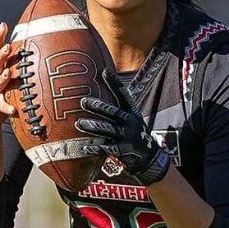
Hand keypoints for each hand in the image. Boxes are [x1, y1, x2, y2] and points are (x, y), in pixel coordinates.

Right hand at [0, 22, 16, 131]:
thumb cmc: (3, 90)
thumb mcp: (9, 74)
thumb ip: (17, 63)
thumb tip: (34, 49)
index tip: (3, 24)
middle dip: (2, 54)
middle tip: (9, 47)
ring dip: (3, 77)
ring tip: (9, 73)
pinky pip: (2, 105)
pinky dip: (7, 107)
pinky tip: (13, 110)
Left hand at [77, 70, 171, 184]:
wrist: (149, 155)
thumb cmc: (133, 133)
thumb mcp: (130, 118)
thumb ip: (117, 109)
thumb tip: (100, 93)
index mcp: (132, 112)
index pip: (124, 95)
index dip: (115, 83)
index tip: (104, 72)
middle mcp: (132, 122)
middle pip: (114, 112)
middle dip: (98, 107)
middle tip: (83, 101)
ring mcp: (129, 137)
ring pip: (109, 130)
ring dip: (94, 127)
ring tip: (79, 123)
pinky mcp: (125, 150)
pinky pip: (108, 148)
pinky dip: (96, 148)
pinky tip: (85, 147)